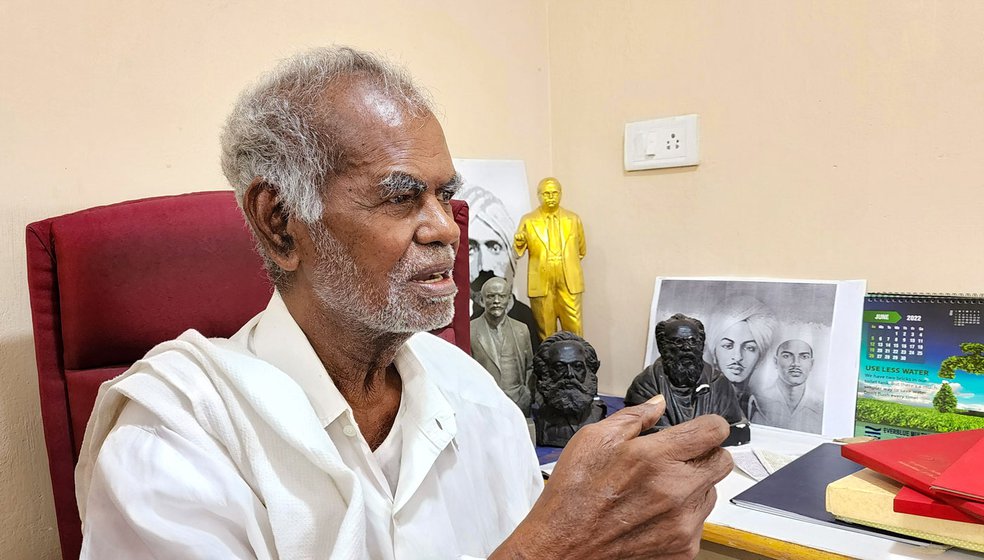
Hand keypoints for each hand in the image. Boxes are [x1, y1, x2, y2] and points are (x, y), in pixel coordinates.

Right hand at [493, 395, 732, 559]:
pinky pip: (699, 522)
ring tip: (659, 488)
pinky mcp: (682, 548)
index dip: (709, 425)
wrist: (562, 546)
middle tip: (680, 457)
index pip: (714, 431)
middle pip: (722, 461)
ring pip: (711, 492)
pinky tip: (655, 511)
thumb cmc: (574, 496)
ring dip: (694, 485)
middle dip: (706, 454)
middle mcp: (677, 491)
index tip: (702, 429)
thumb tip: (656, 404)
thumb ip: (633, 417)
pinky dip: (684, 514)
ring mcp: (683, 523)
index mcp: (657, 458)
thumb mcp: (593, 440)